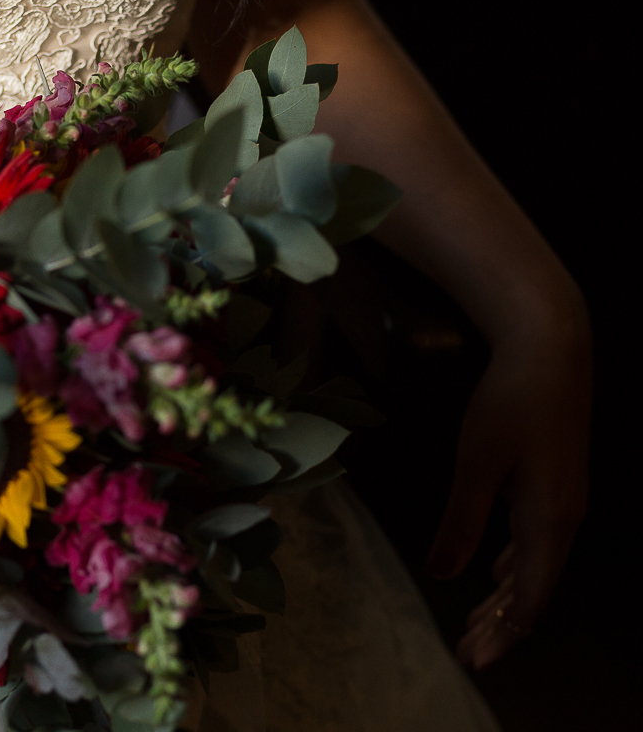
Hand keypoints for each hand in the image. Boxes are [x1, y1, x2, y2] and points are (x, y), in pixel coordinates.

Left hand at [428, 315, 590, 669]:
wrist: (550, 351)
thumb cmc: (510, 405)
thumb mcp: (475, 466)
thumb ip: (460, 524)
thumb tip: (446, 575)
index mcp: (549, 522)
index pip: (528, 598)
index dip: (501, 633)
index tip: (473, 659)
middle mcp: (564, 518)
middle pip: (532, 589)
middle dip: (499, 624)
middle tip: (468, 652)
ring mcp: (564, 501)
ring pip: (534, 565)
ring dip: (503, 597)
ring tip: (476, 623)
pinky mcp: (555, 483)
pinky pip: (536, 541)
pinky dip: (513, 565)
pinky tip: (493, 572)